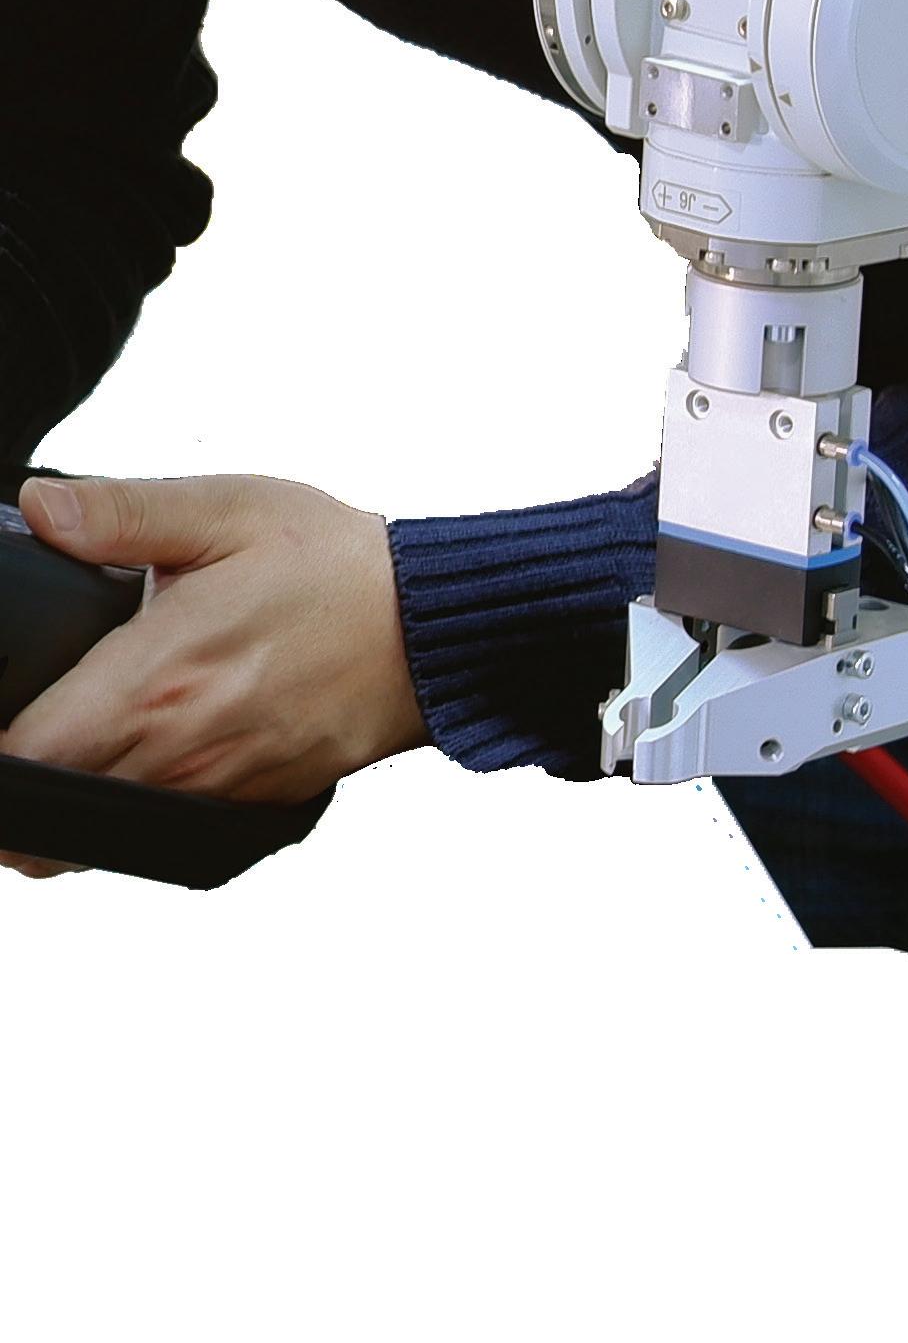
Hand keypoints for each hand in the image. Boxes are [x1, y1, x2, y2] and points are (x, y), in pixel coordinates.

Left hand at [0, 472, 427, 878]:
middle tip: (24, 724)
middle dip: (17, 780)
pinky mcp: (248, 807)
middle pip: (44, 814)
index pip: (25, 755)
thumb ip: (121, 513)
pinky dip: (128, 807)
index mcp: (157, 676)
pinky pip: (158, 832)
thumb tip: (38, 508)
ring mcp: (214, 788)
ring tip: (67, 742)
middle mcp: (179, 749)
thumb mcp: (226, 510)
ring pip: (96, 835)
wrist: (431, 628)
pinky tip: (138, 752)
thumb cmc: (335, 565)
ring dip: (65, 799)